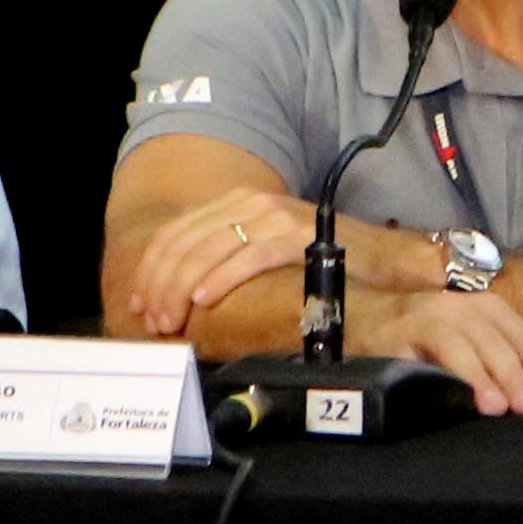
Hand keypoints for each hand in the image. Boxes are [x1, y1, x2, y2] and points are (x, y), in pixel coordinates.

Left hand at [115, 187, 315, 336]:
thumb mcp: (265, 246)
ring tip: (172, 320)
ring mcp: (275, 216)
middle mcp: (253, 202)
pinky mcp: (297, 236)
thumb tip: (180, 286)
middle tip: (153, 321)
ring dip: (181, 288)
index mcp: (238, 202)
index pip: (176, 232)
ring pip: (208, 250)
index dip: (150, 269)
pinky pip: (247, 257)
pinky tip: (204, 300)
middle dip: (160, 284)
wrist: (382, 256)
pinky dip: (220, 278)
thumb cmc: (321, 259)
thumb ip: (228, 253)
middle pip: (185, 242)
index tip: (140, 303)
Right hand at [361, 287, 522, 414]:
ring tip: (496, 408)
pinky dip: (439, 377)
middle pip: (499, 344)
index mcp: (492, 310)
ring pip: (462, 347)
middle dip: (518, 377)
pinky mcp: (397, 336)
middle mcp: (464, 308)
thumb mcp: (489, 349)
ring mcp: (429, 319)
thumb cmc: (437, 342)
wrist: (371, 326)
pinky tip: (450, 397)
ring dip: (481, 378)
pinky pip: (421, 358)